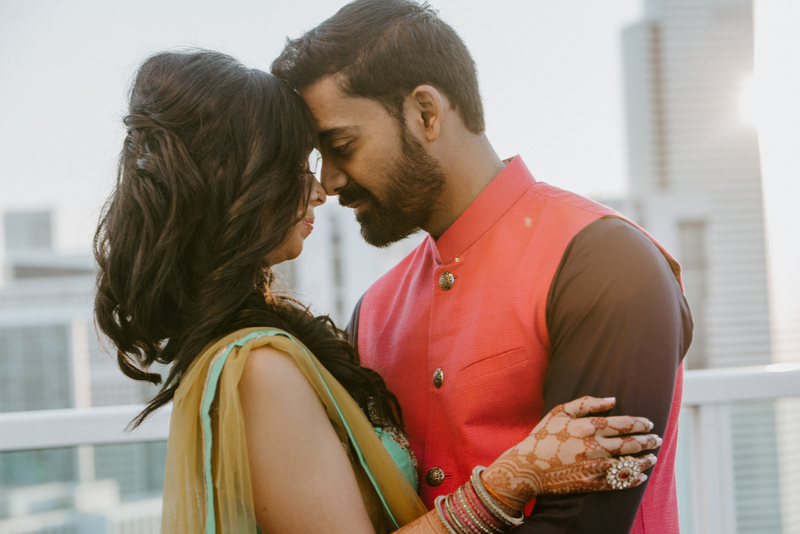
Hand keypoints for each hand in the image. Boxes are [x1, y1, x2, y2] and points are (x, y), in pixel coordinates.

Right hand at [482, 396, 659, 508]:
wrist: (526, 467)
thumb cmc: (542, 436)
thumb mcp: (559, 412)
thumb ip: (586, 403)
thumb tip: (612, 400)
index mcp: (587, 427)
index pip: (623, 424)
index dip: (640, 423)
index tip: (649, 423)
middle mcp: (594, 447)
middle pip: (630, 444)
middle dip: (648, 441)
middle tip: (657, 440)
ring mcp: (593, 467)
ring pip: (628, 464)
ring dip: (644, 460)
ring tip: (653, 457)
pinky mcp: (591, 483)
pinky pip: (618, 482)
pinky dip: (632, 479)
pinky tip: (640, 476)